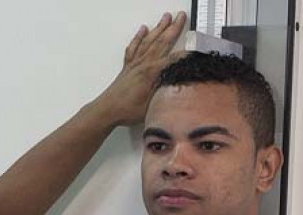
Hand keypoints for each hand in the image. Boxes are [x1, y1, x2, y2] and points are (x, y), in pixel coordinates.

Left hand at [93, 11, 188, 125]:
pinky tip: (143, 30)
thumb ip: (165, 91)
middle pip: (162, 42)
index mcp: (151, 72)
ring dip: (159, 28)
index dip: (185, 54)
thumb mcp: (153, 104)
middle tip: (181, 17)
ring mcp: (135, 63)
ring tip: (166, 18)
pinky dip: (139, 37)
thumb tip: (177, 81)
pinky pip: (134, 47)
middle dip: (173, 28)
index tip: (195, 51)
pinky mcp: (128, 66)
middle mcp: (143, 63)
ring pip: (149, 40)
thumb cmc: (127, 109)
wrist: (108, 109)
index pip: (173, 59)